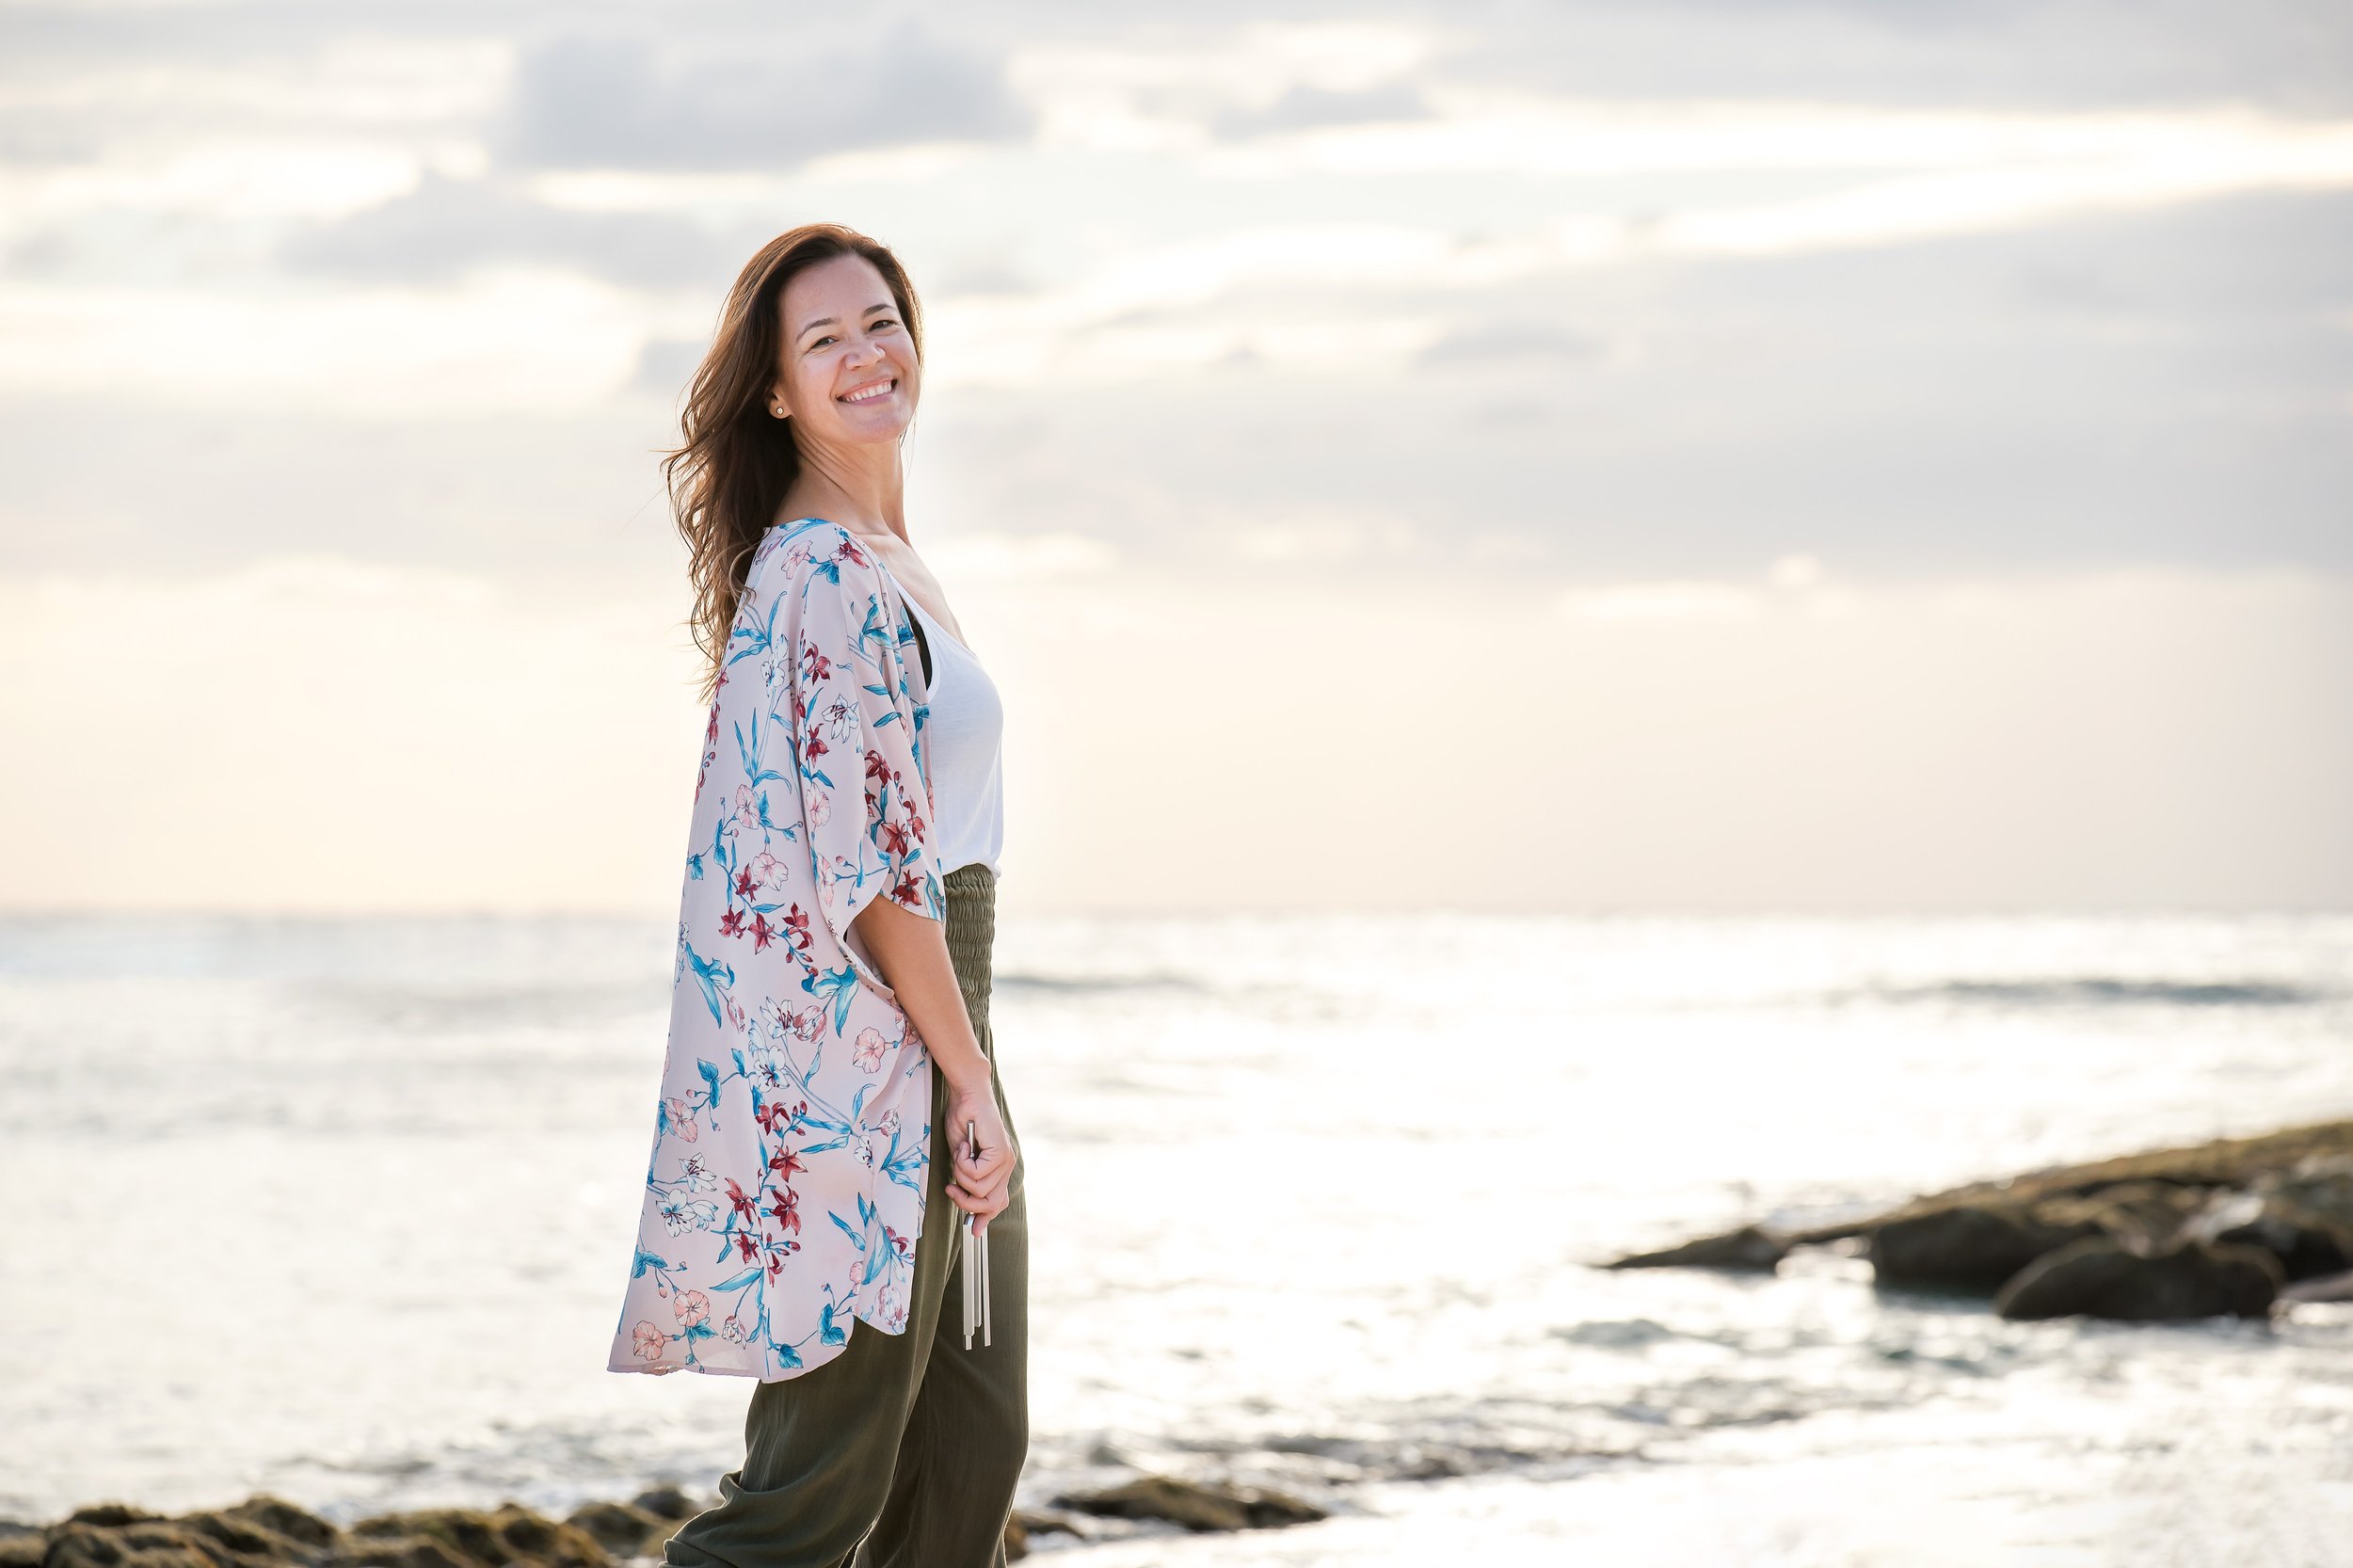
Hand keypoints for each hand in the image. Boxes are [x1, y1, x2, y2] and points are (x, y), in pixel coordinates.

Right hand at [943, 1077, 1014, 1234]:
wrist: (967, 1097)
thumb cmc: (962, 1123)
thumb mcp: (961, 1160)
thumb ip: (965, 1182)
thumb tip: (966, 1211)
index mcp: (999, 1170)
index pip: (998, 1203)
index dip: (985, 1218)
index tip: (973, 1231)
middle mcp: (1006, 1167)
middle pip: (990, 1204)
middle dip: (965, 1202)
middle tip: (950, 1188)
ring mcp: (1006, 1160)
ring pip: (979, 1188)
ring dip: (960, 1174)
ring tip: (960, 1154)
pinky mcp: (1001, 1152)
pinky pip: (976, 1173)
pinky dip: (963, 1162)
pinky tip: (964, 1146)